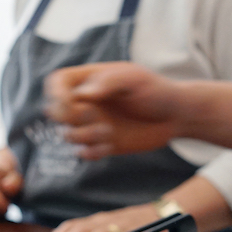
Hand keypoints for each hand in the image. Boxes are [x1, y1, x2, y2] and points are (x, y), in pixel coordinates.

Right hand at [45, 62, 182, 159]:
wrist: (176, 115)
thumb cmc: (156, 90)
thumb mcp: (135, 79)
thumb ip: (110, 81)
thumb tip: (84, 94)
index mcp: (91, 81)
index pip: (58, 82)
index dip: (56, 93)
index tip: (70, 101)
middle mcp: (88, 103)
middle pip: (56, 110)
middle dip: (66, 116)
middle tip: (89, 115)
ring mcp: (95, 124)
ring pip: (68, 134)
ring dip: (82, 135)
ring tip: (107, 131)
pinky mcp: (104, 144)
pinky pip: (85, 153)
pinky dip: (92, 152)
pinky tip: (110, 145)